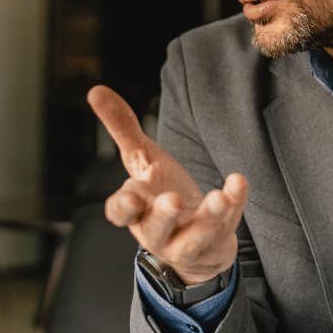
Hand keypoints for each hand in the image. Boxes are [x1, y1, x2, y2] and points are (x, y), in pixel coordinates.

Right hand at [86, 85, 247, 284]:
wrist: (195, 237)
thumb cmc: (160, 192)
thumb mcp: (142, 159)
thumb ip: (122, 128)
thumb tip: (95, 90)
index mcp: (135, 211)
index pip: (120, 213)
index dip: (123, 208)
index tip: (131, 198)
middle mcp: (158, 231)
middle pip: (156, 228)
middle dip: (163, 216)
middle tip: (172, 200)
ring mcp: (188, 242)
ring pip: (194, 237)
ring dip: (207, 218)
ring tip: (218, 197)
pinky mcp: (216, 242)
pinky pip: (227, 225)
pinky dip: (234, 203)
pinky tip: (238, 181)